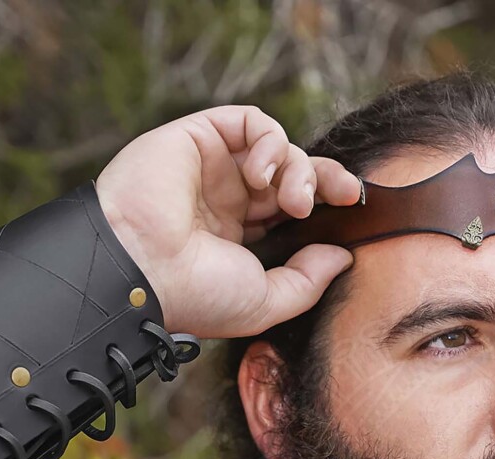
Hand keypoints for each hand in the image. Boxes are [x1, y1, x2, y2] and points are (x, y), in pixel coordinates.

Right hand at [95, 105, 361, 338]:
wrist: (141, 271)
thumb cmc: (197, 295)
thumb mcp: (266, 301)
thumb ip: (308, 280)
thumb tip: (343, 256)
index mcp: (241, 238)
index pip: (292, 210)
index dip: (326, 204)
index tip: (353, 209)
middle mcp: (228, 200)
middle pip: (292, 174)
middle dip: (325, 180)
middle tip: (343, 194)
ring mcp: (214, 169)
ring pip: (277, 148)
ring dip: (299, 169)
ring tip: (293, 201)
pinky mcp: (198, 138)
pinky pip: (251, 122)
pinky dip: (271, 142)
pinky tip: (263, 175)